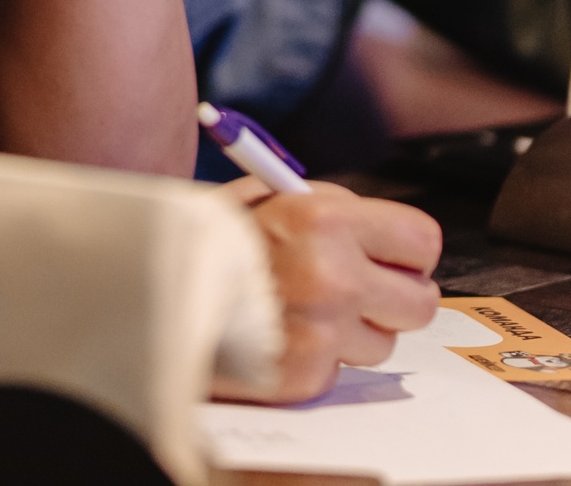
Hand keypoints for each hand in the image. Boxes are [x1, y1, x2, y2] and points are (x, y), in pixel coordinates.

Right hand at [211, 179, 442, 403]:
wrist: (147, 288)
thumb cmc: (208, 237)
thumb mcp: (268, 195)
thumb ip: (331, 208)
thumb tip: (381, 232)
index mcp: (326, 219)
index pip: (423, 241)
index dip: (407, 251)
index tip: (392, 256)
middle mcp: (333, 277)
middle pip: (420, 304)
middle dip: (394, 298)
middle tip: (361, 291)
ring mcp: (321, 333)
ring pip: (382, 345)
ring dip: (352, 333)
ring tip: (304, 311)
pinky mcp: (304, 376)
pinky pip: (338, 372)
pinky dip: (317, 359)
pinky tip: (281, 336)